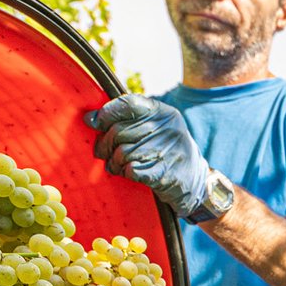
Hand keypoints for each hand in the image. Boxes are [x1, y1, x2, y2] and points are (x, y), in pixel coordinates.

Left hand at [86, 95, 210, 216]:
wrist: (195, 180)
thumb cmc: (166, 150)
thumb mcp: (156, 126)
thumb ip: (128, 119)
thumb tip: (90, 119)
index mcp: (163, 113)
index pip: (128, 104)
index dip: (106, 113)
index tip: (95, 123)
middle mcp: (167, 129)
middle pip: (120, 131)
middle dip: (106, 144)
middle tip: (103, 152)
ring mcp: (167, 151)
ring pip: (123, 153)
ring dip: (114, 162)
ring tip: (116, 165)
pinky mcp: (164, 174)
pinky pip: (132, 170)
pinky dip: (126, 173)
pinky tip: (129, 173)